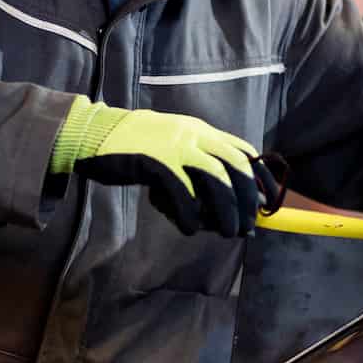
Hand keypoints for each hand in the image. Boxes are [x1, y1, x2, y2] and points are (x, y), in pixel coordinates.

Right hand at [53, 98, 284, 236]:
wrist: (94, 134)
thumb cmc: (131, 145)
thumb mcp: (169, 142)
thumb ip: (193, 160)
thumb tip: (220, 196)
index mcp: (199, 130)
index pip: (244, 151)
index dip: (261, 178)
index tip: (268, 202)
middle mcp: (193, 135)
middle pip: (236, 166)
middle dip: (247, 199)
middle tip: (248, 225)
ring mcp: (175, 148)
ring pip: (216, 181)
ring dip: (226, 211)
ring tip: (227, 232)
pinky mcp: (156, 164)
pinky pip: (184, 195)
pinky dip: (191, 216)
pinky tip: (190, 229)